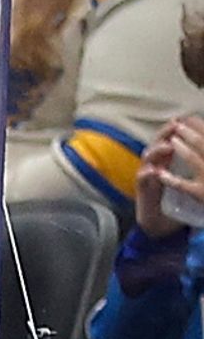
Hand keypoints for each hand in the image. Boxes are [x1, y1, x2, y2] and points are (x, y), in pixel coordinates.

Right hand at [138, 116, 203, 236]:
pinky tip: (155, 169)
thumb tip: (198, 146)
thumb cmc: (172, 198)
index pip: (167, 138)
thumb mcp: (182, 176)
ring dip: (157, 150)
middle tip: (175, 124)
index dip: (174, 127)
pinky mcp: (141, 189)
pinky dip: (148, 173)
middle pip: (156, 142)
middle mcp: (153, 164)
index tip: (184, 118)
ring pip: (147, 157)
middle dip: (164, 132)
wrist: (158, 221)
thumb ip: (187, 162)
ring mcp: (146, 175)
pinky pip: (142, 178)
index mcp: (164, 159)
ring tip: (168, 146)